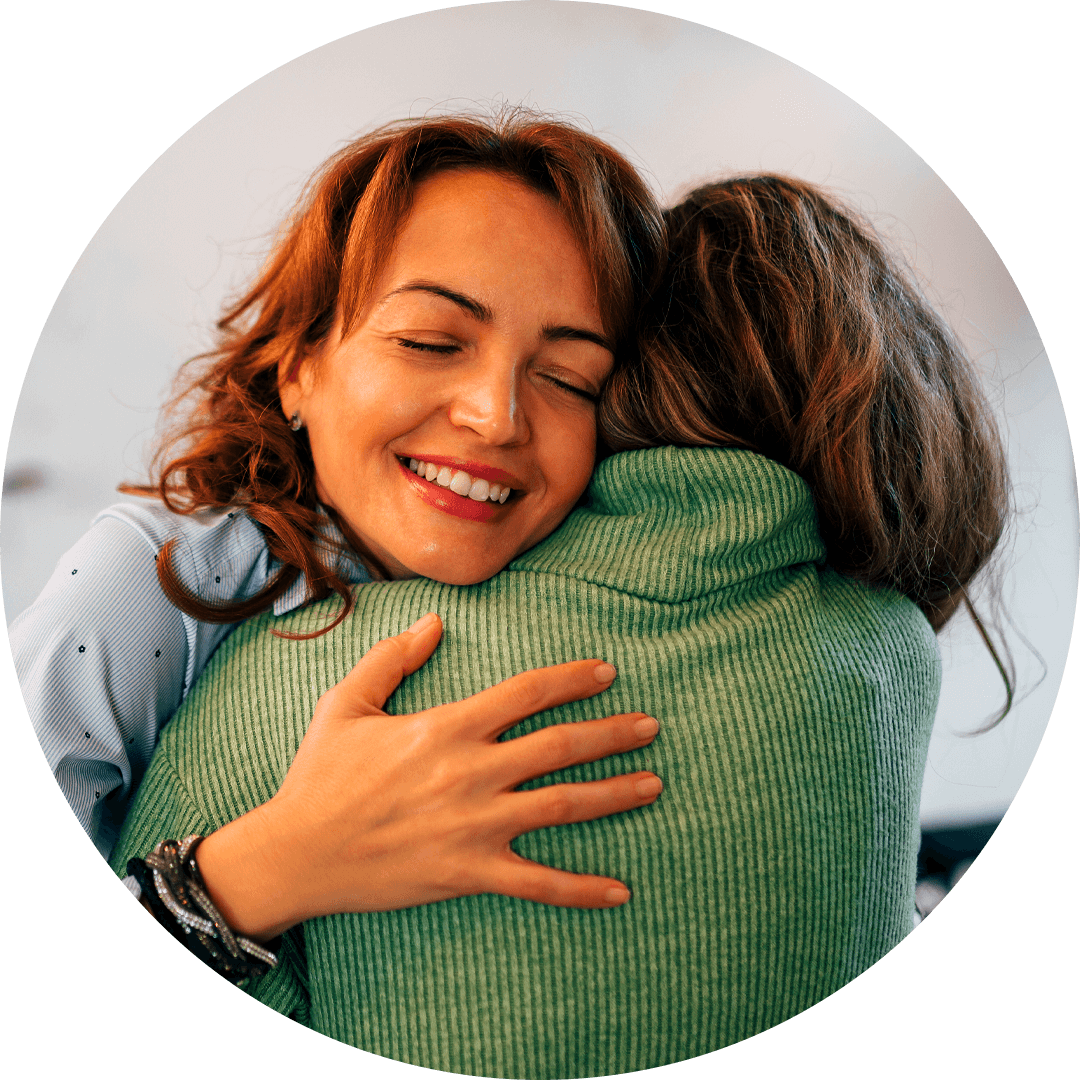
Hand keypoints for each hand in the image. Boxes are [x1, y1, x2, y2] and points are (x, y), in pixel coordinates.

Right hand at [195, 613, 661, 939]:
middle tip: (651, 726)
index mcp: (446, 727)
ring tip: (654, 784)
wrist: (296, 854)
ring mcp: (475, 825)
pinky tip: (621, 891)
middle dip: (612, 733)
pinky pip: (539, 883)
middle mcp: (470, 772)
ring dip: (614, 794)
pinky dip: (583, 888)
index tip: (607, 672)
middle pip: (560, 746)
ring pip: (562, 806)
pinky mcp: (470, 873)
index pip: (526, 693)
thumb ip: (394, 657)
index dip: (572, 679)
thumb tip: (434, 621)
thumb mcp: (348, 703)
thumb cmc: (321, 776)